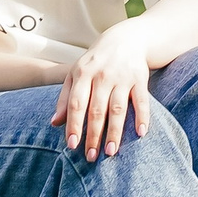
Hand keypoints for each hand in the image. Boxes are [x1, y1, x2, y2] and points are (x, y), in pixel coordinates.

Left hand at [52, 22, 153, 162]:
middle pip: (96, 110)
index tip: (72, 145)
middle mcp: (102, 75)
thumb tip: (55, 123)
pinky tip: (141, 134)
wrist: (125, 39)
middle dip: (93, 135)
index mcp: (83, 74)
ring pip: (117, 109)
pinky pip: (141, 100)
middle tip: (91, 156)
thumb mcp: (76, 74)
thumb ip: (65, 98)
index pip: (76, 103)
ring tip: (111, 152)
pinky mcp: (140, 78)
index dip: (74, 125)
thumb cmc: (96, 62)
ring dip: (115, 132)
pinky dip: (142, 117)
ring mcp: (122, 77)